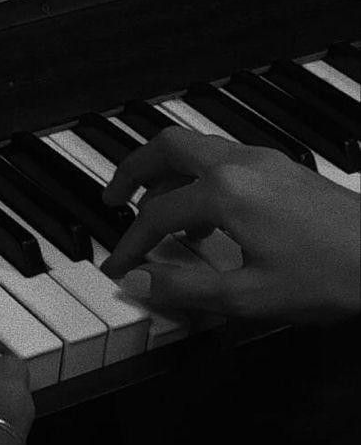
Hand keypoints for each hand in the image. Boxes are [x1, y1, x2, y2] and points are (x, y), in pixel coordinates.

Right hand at [101, 126, 360, 324]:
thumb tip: (141, 284)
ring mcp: (266, 161)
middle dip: (132, 170)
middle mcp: (241, 164)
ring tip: (156, 213)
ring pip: (197, 147)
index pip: (156, 213)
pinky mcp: (285, 169)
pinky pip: (224, 159)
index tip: (118, 265)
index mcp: (226, 192)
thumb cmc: (331, 276)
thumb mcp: (248, 297)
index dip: (129, 243)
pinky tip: (207, 219)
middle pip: (167, 147)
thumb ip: (186, 289)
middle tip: (113, 198)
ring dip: (166, 173)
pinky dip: (199, 178)